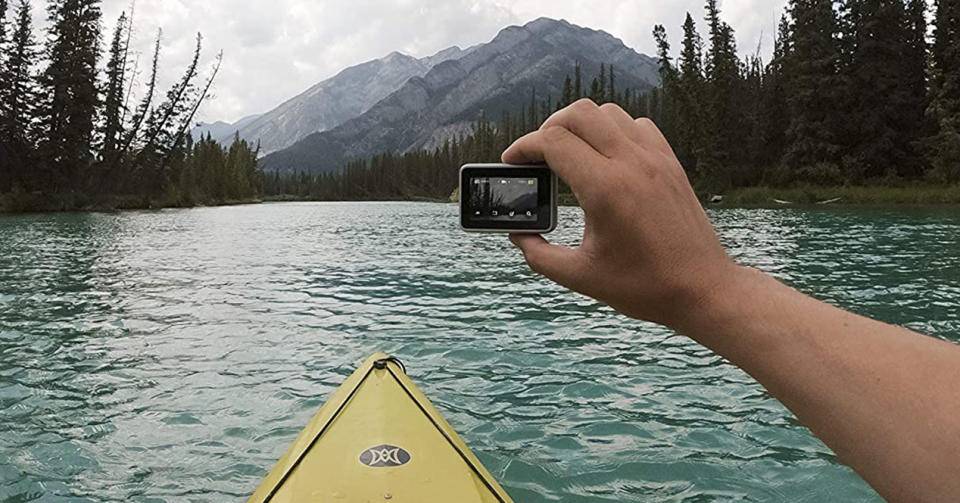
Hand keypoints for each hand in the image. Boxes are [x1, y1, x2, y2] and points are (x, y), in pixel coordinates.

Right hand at [503, 99, 741, 329]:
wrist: (703, 289)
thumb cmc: (644, 287)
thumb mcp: (580, 276)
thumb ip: (539, 255)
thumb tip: (517, 234)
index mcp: (605, 190)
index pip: (553, 142)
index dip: (523, 148)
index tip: (512, 162)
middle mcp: (631, 164)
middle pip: (578, 113)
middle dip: (548, 128)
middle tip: (536, 156)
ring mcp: (656, 160)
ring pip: (608, 112)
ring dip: (581, 126)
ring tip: (569, 154)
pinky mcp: (671, 163)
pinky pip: (637, 125)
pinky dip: (613, 130)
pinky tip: (606, 158)